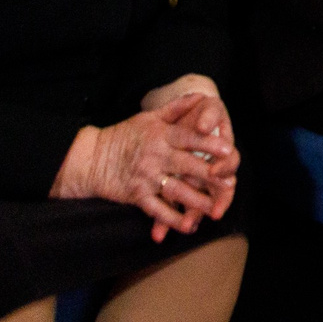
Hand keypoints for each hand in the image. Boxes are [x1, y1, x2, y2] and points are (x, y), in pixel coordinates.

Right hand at [53, 92, 239, 240]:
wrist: (92, 158)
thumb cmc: (124, 135)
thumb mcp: (149, 117)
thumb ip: (176, 108)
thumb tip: (201, 95)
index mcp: (161, 135)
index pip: (189, 138)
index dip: (208, 144)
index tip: (227, 149)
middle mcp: (155, 156)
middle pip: (187, 166)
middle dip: (209, 175)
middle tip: (230, 183)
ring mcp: (146, 177)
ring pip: (175, 190)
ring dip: (196, 201)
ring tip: (215, 208)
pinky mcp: (137, 196)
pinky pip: (157, 210)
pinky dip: (172, 219)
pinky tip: (187, 226)